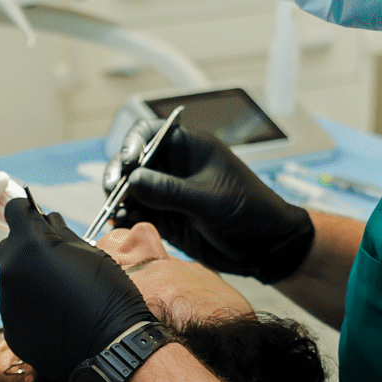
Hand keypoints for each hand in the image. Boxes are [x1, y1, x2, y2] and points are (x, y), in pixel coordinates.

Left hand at [0, 197, 152, 380]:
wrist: (112, 348)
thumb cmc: (108, 296)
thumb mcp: (90, 252)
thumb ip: (62, 232)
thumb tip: (48, 220)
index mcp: (28, 247)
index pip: (14, 210)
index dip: (29, 212)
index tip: (41, 221)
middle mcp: (9, 273)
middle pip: (9, 245)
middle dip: (28, 245)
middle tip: (57, 259)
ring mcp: (6, 304)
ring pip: (11, 277)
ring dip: (28, 277)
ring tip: (59, 292)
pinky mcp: (10, 330)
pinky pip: (15, 306)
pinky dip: (29, 305)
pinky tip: (55, 314)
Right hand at [122, 127, 316, 281]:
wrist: (266, 248)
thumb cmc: (250, 211)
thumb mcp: (210, 200)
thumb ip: (170, 190)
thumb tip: (133, 180)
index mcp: (188, 147)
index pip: (148, 133)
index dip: (132, 144)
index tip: (127, 164)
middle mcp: (173, 167)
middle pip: (132, 163)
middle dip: (119, 176)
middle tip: (114, 193)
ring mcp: (167, 193)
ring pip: (130, 191)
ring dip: (120, 201)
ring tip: (118, 214)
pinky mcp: (165, 218)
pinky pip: (137, 214)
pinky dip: (127, 219)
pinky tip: (125, 226)